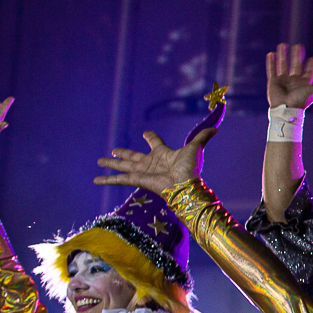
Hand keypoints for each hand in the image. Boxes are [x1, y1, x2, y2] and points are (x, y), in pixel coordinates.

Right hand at [94, 126, 217, 194]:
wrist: (184, 185)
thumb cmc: (190, 168)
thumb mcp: (195, 148)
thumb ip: (203, 137)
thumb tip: (216, 128)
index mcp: (163, 153)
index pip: (155, 142)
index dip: (150, 137)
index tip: (146, 133)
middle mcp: (151, 162)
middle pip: (133, 156)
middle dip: (123, 153)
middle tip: (113, 150)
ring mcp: (143, 172)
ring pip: (123, 166)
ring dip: (111, 164)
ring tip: (99, 161)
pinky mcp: (137, 180)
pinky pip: (119, 179)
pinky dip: (107, 180)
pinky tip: (95, 180)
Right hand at [266, 44, 312, 109]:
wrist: (286, 108)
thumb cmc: (301, 100)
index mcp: (304, 84)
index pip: (308, 73)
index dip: (311, 66)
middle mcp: (294, 81)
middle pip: (296, 66)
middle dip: (297, 56)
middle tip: (298, 46)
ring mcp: (283, 81)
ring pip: (283, 65)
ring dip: (283, 55)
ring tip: (282, 45)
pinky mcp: (273, 82)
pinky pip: (271, 70)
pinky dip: (271, 62)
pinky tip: (271, 54)